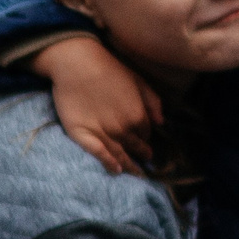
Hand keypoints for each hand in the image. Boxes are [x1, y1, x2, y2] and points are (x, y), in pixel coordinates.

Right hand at [29, 36, 160, 175]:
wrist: (77, 63)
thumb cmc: (109, 68)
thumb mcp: (138, 80)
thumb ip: (152, 101)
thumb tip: (161, 123)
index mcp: (139, 116)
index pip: (145, 134)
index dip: (145, 138)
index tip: (144, 141)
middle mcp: (124, 128)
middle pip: (135, 147)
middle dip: (141, 155)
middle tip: (144, 164)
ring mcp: (103, 133)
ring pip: (119, 154)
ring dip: (129, 166)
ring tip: (136, 175)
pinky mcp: (83, 134)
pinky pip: (99, 153)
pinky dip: (108, 163)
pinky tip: (116, 170)